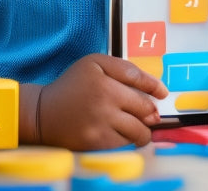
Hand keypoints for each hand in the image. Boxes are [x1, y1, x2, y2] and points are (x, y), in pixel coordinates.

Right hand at [36, 54, 167, 150]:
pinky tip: (122, 131)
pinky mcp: (96, 145)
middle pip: (144, 110)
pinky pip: (124, 144)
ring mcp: (101, 127)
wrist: (44, 113)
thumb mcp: (95, 63)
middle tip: (150, 113)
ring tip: (139, 125)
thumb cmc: (73, 84)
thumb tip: (153, 86)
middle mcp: (105, 104)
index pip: (140, 82)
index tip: (163, 93)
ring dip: (143, 129)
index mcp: (105, 81)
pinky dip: (128, 139)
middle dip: (151, 112)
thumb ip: (124, 68)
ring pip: (138, 131)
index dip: (156, 87)